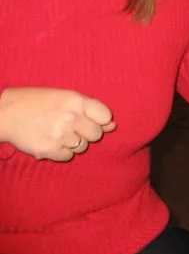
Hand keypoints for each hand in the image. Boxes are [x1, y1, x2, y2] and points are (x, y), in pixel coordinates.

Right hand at [0, 87, 115, 160]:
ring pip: (82, 147)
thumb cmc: (39, 102)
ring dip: (73, 143)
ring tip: (57, 133)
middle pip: (96, 134)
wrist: (6, 112)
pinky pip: (68, 156)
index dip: (100, 120)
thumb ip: (90, 110)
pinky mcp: (49, 150)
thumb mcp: (66, 98)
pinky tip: (51, 141)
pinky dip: (61, 152)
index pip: (105, 116)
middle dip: (87, 133)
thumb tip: (113, 126)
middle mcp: (71, 117)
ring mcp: (60, 135)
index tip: (90, 120)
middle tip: (71, 127)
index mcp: (76, 101)